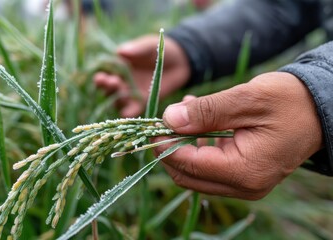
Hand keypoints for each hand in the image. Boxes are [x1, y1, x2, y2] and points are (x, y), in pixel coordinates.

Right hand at [94, 35, 189, 116]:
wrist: (181, 61)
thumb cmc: (161, 49)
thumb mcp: (149, 45)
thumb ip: (136, 49)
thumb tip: (120, 51)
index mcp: (118, 66)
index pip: (104, 73)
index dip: (101, 76)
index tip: (101, 77)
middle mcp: (122, 81)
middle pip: (108, 88)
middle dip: (107, 87)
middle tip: (112, 82)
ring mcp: (131, 93)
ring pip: (117, 100)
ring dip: (116, 100)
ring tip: (122, 94)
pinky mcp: (142, 103)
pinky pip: (131, 110)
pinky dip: (128, 113)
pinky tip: (128, 113)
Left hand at [156, 72, 322, 199]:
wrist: (318, 110)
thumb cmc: (289, 101)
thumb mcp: (247, 99)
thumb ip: (207, 111)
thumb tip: (169, 119)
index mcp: (245, 171)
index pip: (189, 165)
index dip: (165, 145)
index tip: (153, 124)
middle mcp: (243, 186)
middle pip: (188, 176)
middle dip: (171, 149)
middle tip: (166, 119)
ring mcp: (244, 185)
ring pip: (196, 174)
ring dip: (183, 146)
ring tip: (185, 113)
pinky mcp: (243, 177)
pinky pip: (210, 168)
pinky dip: (198, 147)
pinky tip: (199, 122)